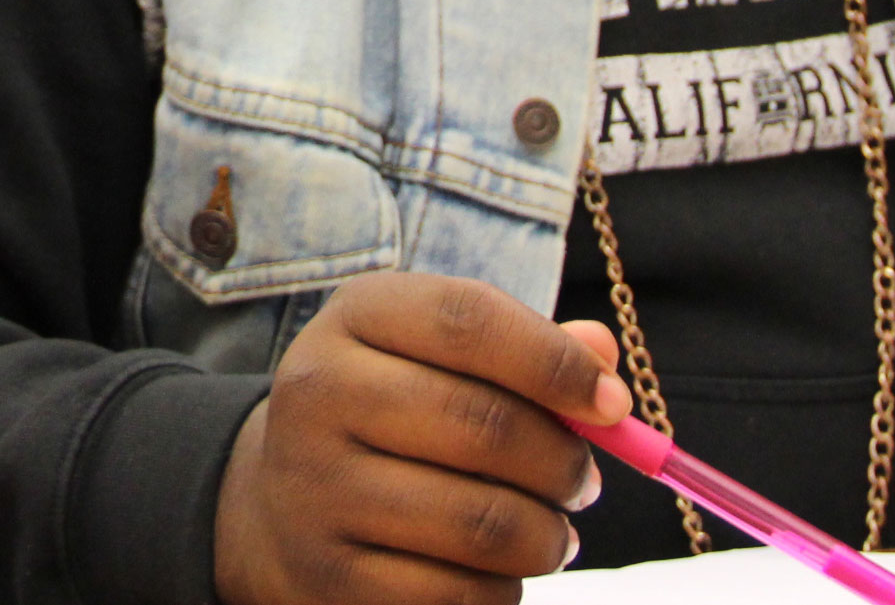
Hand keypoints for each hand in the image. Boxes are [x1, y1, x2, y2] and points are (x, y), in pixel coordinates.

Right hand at [213, 274, 623, 604]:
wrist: (279, 498)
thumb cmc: (393, 412)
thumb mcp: (438, 353)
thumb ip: (526, 347)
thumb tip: (604, 361)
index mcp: (355, 316)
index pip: (468, 321)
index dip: (556, 363)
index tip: (614, 407)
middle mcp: (320, 392)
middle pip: (484, 426)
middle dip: (563, 464)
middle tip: (584, 482)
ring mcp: (317, 487)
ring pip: (481, 523)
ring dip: (546, 537)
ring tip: (552, 533)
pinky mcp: (330, 573)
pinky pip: (455, 594)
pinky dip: (504, 589)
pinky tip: (501, 572)